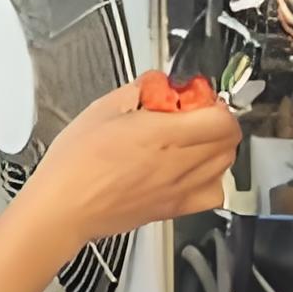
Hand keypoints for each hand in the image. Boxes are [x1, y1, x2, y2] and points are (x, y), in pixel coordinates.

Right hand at [25, 80, 240, 247]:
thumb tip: (155, 82)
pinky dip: (212, 180)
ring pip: (225, 165)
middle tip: (192, 116)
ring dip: (216, 147)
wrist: (63, 209)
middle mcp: (178, 163)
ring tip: (191, 141)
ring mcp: (179, 189)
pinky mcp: (174, 209)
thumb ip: (137, 90)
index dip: (212, 102)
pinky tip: (191, 171)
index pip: (221, 117)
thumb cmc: (75, 166)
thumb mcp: (101, 109)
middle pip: (229, 139)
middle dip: (217, 121)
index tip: (193, 98)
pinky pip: (213, 194)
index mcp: (162, 134)